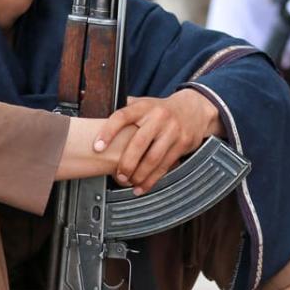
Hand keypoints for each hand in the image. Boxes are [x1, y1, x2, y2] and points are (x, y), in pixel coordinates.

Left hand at [94, 90, 221, 194]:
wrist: (194, 109)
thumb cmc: (162, 110)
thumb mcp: (144, 102)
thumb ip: (125, 110)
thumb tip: (95, 115)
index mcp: (144, 107)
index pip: (122, 116)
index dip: (108, 131)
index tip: (97, 147)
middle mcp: (158, 117)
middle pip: (139, 142)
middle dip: (127, 162)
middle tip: (119, 175)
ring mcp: (172, 131)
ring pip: (153, 157)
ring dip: (139, 174)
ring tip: (129, 182)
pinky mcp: (182, 144)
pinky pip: (165, 166)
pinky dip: (152, 179)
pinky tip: (142, 186)